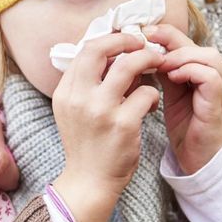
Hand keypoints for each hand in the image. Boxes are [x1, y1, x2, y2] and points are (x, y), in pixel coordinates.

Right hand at [51, 33, 162, 221]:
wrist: (89, 182)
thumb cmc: (86, 144)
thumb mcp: (74, 111)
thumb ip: (86, 84)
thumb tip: (114, 54)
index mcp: (65, 92)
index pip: (85, 49)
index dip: (109, 39)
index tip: (125, 40)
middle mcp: (78, 98)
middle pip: (101, 49)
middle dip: (126, 40)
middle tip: (143, 43)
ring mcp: (100, 111)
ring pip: (129, 66)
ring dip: (147, 60)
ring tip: (156, 64)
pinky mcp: (123, 124)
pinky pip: (146, 93)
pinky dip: (153, 95)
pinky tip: (151, 104)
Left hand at [145, 24, 221, 174]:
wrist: (199, 162)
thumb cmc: (187, 128)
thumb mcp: (173, 93)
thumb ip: (165, 70)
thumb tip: (144, 48)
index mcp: (213, 72)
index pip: (191, 43)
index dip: (167, 34)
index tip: (143, 32)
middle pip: (200, 46)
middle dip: (171, 43)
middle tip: (147, 46)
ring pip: (208, 57)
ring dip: (179, 57)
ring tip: (159, 65)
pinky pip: (211, 77)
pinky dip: (190, 72)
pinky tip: (172, 77)